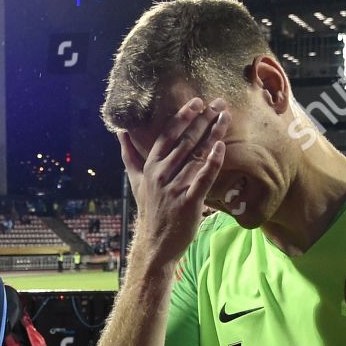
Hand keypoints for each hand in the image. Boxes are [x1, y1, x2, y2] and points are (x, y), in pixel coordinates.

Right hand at [121, 97, 229, 266]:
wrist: (155, 244)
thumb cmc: (150, 210)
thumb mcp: (136, 181)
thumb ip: (129, 155)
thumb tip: (120, 132)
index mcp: (150, 167)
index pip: (167, 135)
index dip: (182, 117)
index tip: (197, 102)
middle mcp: (161, 175)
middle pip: (185, 141)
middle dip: (203, 119)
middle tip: (219, 103)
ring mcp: (174, 188)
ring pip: (196, 155)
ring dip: (212, 134)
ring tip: (226, 117)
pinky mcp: (188, 203)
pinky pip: (202, 179)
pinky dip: (212, 162)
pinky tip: (221, 147)